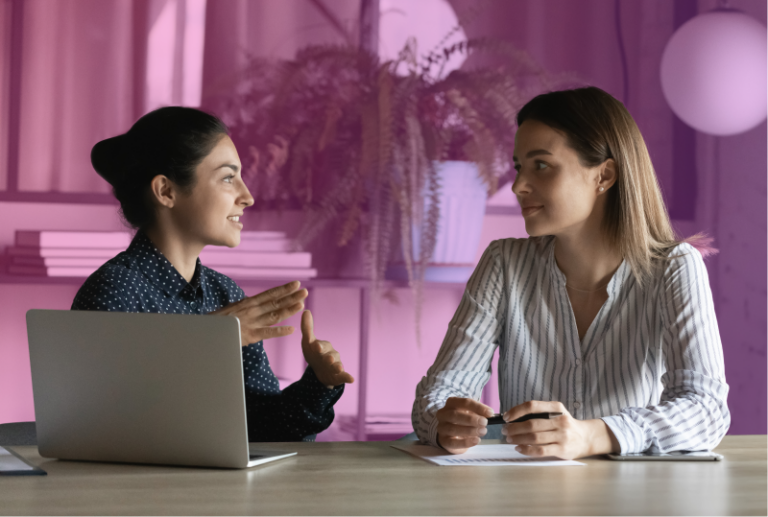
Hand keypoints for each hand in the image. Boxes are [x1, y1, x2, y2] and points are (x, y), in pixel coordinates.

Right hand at [210, 281, 306, 345]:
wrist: (205, 331)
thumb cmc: (218, 321)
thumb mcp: (232, 309)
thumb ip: (245, 306)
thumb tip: (253, 301)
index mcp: (248, 303)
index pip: (270, 294)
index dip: (284, 289)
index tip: (296, 283)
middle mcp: (252, 310)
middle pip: (275, 302)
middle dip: (291, 296)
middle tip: (305, 291)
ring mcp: (252, 322)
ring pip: (274, 315)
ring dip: (289, 310)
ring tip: (302, 304)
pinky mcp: (250, 335)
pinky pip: (268, 333)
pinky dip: (280, 331)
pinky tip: (291, 329)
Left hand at [300, 310, 353, 388]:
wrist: (319, 369)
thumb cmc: (313, 353)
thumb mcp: (307, 342)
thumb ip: (307, 328)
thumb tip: (306, 310)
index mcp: (323, 346)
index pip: (321, 345)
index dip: (319, 346)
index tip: (316, 347)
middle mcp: (331, 354)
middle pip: (331, 355)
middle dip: (329, 357)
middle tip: (328, 359)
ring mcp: (336, 365)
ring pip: (338, 365)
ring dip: (338, 366)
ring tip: (338, 368)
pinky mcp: (339, 375)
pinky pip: (344, 376)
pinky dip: (348, 377)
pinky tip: (352, 379)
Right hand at [435, 397, 494, 453]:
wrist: (452, 435)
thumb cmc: (463, 420)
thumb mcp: (471, 413)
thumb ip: (479, 413)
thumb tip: (489, 414)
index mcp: (451, 403)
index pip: (464, 402)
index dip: (478, 407)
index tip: (490, 413)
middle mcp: (443, 414)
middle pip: (455, 414)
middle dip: (471, 419)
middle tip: (484, 423)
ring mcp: (441, 428)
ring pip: (453, 429)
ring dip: (470, 430)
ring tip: (482, 431)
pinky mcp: (443, 441)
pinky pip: (453, 442)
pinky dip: (466, 442)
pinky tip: (476, 440)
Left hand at [501, 401, 618, 459]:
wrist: (586, 438)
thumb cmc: (565, 424)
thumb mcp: (556, 412)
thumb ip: (540, 413)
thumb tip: (513, 416)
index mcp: (557, 407)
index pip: (532, 406)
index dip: (516, 411)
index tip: (506, 417)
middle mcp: (560, 420)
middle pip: (531, 424)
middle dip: (514, 427)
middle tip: (504, 430)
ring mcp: (562, 435)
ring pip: (534, 437)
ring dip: (518, 438)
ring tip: (509, 439)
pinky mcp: (562, 449)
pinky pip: (540, 450)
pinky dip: (527, 450)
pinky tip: (519, 448)